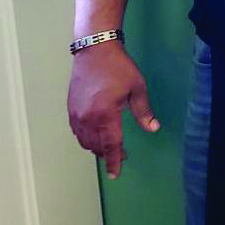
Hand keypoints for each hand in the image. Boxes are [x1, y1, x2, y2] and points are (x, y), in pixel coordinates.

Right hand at [66, 43, 159, 179]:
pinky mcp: (70, 109)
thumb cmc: (119, 68)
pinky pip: (76, 132)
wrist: (94, 50)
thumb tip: (153, 128)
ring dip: (96, 148)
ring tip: (109, 148)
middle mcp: (87, 119)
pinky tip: (94, 135)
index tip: (116, 174)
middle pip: (96, 146)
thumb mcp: (137, 88)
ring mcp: (76, 115)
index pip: (110, 146)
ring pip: (84, 141)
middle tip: (121, 156)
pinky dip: (85, 138)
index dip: (114, 161)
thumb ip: (144, 112)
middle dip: (108, 154)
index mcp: (105, 116)